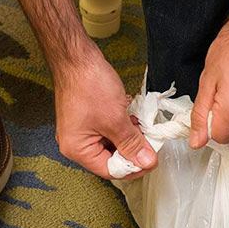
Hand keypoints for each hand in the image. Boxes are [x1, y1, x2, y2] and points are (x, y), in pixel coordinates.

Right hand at [53, 45, 157, 178]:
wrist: (76, 57)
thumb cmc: (89, 85)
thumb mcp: (116, 119)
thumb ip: (132, 144)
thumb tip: (146, 162)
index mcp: (77, 149)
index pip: (110, 170)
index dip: (133, 168)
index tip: (152, 161)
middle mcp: (76, 143)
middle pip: (110, 158)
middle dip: (132, 150)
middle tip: (151, 142)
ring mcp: (81, 130)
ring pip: (112, 143)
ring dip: (130, 137)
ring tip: (143, 127)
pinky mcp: (88, 118)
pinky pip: (108, 130)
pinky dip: (123, 126)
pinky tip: (133, 117)